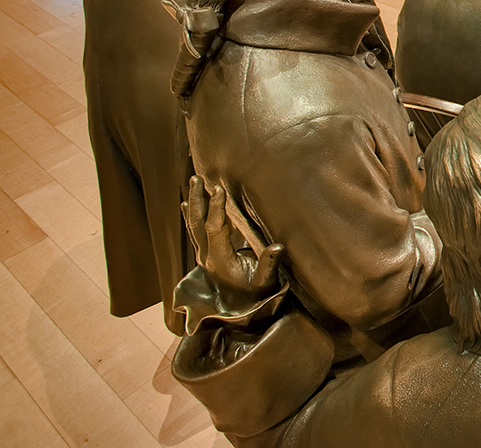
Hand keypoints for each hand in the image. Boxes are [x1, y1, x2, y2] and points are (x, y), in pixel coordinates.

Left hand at [183, 176, 283, 301]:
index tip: (218, 188)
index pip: (214, 228)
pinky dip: (192, 215)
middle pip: (196, 224)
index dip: (215, 208)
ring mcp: (204, 257)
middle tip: (197, 178)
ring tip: (193, 182)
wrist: (240, 316)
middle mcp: (206, 257)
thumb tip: (277, 246)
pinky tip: (188, 204)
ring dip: (194, 203)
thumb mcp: (265, 283)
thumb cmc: (255, 297)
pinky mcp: (207, 256)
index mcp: (219, 260)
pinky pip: (196, 231)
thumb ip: (269, 264)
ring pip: (194, 226)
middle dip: (198, 200)